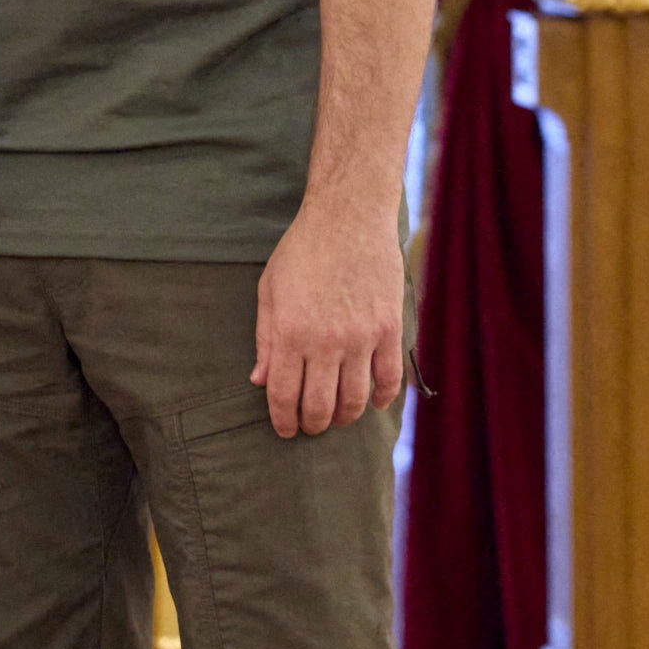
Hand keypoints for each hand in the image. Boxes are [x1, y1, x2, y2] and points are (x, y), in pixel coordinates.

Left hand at [250, 204, 403, 437]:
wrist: (348, 218)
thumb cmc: (302, 251)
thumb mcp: (270, 291)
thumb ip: (265, 339)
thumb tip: (259, 381)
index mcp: (291, 332)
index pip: (284, 394)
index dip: (283, 420)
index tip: (284, 430)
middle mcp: (326, 341)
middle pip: (320, 405)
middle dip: (312, 424)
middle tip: (309, 426)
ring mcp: (362, 337)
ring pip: (355, 400)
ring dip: (344, 417)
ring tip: (336, 418)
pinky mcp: (389, 329)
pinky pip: (389, 378)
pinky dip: (381, 398)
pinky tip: (372, 403)